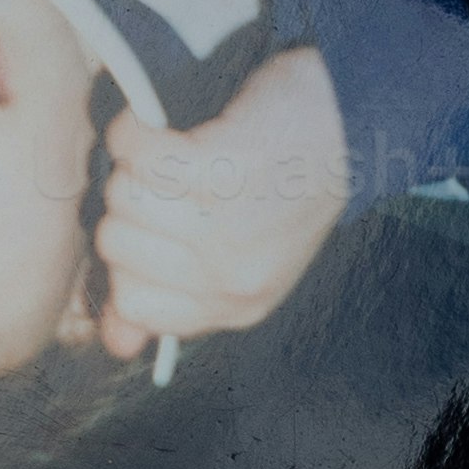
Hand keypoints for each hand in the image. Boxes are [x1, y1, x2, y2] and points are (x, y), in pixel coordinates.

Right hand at [93, 45, 349, 359]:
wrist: (352, 130)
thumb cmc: (288, 192)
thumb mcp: (243, 264)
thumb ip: (176, 304)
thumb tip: (116, 341)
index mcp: (239, 307)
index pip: (134, 304)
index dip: (129, 259)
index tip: (156, 228)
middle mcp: (233, 278)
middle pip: (115, 244)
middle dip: (132, 205)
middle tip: (180, 184)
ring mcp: (228, 228)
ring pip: (121, 197)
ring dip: (137, 165)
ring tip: (182, 155)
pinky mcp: (223, 172)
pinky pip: (135, 152)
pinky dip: (137, 130)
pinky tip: (160, 126)